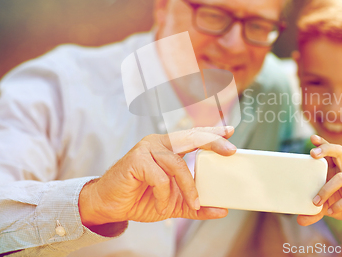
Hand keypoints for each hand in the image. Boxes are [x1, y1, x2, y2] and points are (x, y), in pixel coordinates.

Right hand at [78, 126, 235, 226]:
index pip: (194, 135)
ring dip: (187, 187)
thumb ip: (196, 205)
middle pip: (191, 137)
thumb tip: (221, 210)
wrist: (110, 206)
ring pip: (177, 165)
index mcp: (169, 147)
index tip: (231, 130)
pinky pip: (160, 178)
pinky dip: (164, 195)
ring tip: (190, 203)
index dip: (212, 132)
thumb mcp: (174, 203)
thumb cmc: (140, 198)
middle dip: (213, 142)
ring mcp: (146, 149)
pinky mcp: (136, 160)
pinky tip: (161, 204)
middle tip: (230, 151)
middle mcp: (159, 143)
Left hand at [297, 135, 341, 227]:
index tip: (312, 138)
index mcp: (336, 170)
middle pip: (340, 152)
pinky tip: (331, 211)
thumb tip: (299, 220)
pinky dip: (340, 204)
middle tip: (313, 154)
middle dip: (326, 149)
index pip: (330, 151)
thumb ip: (312, 212)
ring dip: (327, 189)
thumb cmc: (340, 205)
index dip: (323, 143)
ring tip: (316, 202)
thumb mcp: (324, 207)